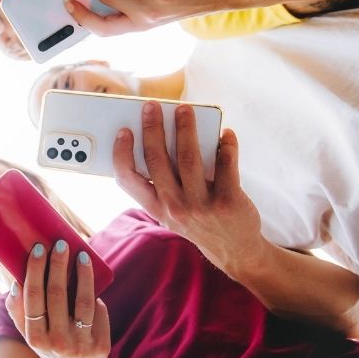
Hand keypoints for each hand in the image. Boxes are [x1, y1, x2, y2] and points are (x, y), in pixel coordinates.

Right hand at [5, 242, 109, 357]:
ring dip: (83, 274)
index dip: (36, 271)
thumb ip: (17, 309)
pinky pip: (98, 312)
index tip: (39, 248)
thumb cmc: (48, 341)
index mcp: (35, 336)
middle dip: (59, 265)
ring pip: (83, 301)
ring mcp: (81, 344)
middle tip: (61, 244)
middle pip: (58, 296)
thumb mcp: (28, 331)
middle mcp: (57, 341)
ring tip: (82, 255)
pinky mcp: (101, 344)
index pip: (33, 298)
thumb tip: (16, 282)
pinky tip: (91, 279)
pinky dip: (94, 293)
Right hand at [112, 102, 266, 270]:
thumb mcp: (172, 213)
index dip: (122, 153)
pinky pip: (226, 165)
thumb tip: (160, 140)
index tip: (124, 131)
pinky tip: (226, 134)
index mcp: (157, 208)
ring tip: (185, 110)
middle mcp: (175, 207)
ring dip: (186, 128)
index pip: (128, 179)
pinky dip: (226, 145)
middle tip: (152, 106)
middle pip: (157, 160)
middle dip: (153, 128)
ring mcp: (202, 205)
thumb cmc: (201, 223)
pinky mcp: (229, 202)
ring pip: (189, 157)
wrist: (236, 250)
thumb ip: (163, 185)